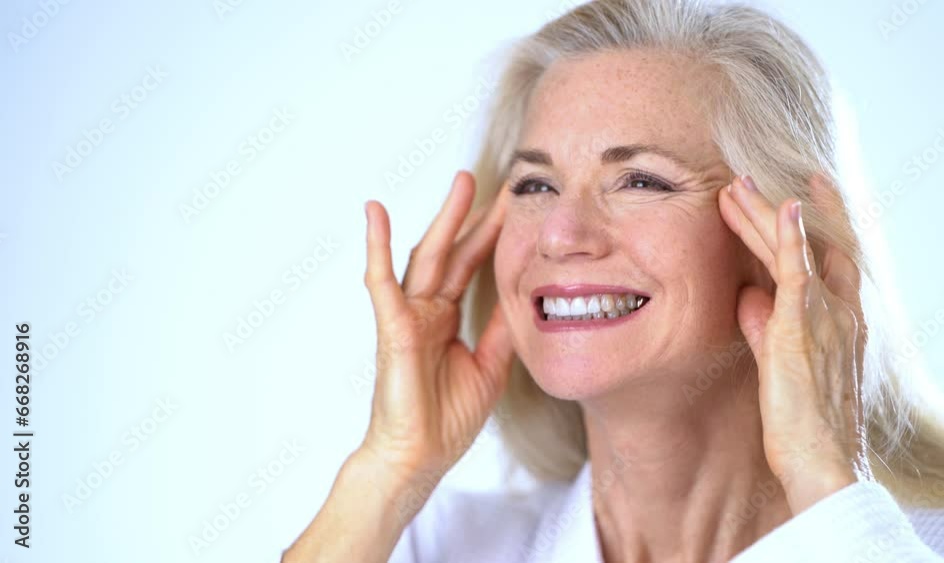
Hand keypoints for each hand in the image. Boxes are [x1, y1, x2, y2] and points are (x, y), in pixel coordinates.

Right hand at [361, 170, 512, 489]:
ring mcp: (408, 315)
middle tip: (502, 183)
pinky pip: (382, 282)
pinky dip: (377, 246)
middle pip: (453, 252)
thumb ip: (502, 331)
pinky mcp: (392, 327)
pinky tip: (376, 213)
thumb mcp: (490, 366)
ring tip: (463, 183)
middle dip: (476, 216)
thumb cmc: (446, 418)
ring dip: (443, 219)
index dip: (493, 237)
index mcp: (446, 318)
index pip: (472, 266)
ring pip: (426, 256)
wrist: (419, 457)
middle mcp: (426, 310)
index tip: (517, 207)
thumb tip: (526, 299)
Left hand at [718, 174, 872, 513]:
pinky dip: (790, 236)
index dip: (814, 222)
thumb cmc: (802, 422)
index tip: (798, 190)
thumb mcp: (779, 362)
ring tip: (735, 184)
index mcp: (840, 321)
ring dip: (764, 212)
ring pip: (793, 250)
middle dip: (776, 209)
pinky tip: (783, 206)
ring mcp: (826, 316)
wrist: (821, 463)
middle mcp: (841, 311)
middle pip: (809, 244)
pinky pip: (798, 271)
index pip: (829, 258)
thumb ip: (763, 326)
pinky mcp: (803, 328)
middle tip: (747, 178)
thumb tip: (747, 296)